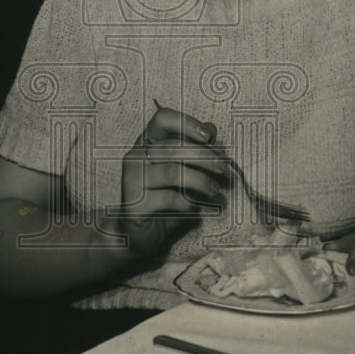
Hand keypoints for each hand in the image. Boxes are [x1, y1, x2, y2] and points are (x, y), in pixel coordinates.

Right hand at [118, 104, 226, 255]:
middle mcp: (135, 157)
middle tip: (223, 168)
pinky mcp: (134, 204)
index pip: (162, 119)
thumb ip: (195, 149)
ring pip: (172, 172)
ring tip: (215, 191)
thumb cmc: (164, 198)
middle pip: (172, 146)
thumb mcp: (184, 171)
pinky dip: (187, 203)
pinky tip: (194, 208)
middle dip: (204, 156)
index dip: (186, 123)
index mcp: (147, 143)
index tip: (208, 136)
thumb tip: (211, 128)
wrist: (139, 234)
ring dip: (200, 180)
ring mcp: (132, 180)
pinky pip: (168, 198)